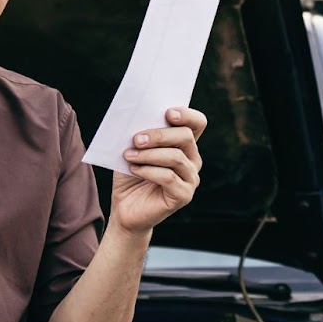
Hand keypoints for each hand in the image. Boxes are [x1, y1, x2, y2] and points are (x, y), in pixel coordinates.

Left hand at [110, 107, 206, 233]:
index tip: (168, 113)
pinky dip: (149, 171)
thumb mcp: (133, 150)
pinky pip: (169, 177)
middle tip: (137, 139)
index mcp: (184, 145)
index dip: (187, 115)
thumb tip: (137, 119)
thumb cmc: (130, 176)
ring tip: (129, 155)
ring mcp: (191, 179)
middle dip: (160, 135)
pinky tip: (135, 169)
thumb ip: (140, 135)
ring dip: (150, 154)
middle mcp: (192, 160)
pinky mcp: (184, 195)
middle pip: (185, 136)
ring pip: (176, 157)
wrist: (125, 209)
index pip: (197, 123)